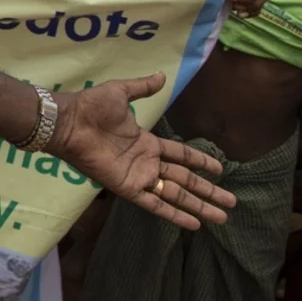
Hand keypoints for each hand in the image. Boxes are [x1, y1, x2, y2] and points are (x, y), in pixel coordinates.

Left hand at [48, 73, 235, 230]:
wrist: (70, 122)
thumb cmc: (92, 107)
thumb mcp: (122, 92)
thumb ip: (143, 88)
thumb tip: (162, 76)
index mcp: (146, 142)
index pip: (181, 156)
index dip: (200, 162)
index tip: (220, 170)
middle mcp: (146, 163)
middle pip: (185, 180)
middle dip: (208, 191)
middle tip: (231, 202)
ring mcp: (138, 177)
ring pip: (176, 195)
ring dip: (199, 206)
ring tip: (221, 218)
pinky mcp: (127, 188)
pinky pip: (155, 204)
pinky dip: (174, 214)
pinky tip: (193, 224)